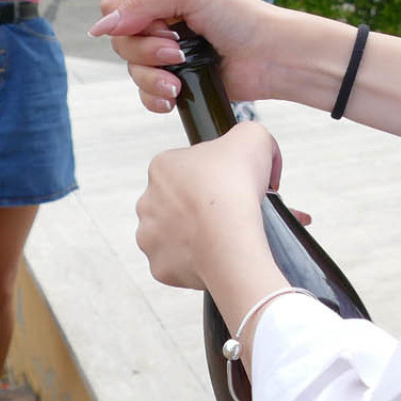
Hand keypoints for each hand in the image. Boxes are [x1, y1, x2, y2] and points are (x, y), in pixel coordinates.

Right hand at [89, 0, 273, 113]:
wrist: (270, 56)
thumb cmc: (239, 17)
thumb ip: (142, 1)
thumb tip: (101, 27)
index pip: (115, 3)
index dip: (124, 17)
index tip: (151, 24)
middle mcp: (160, 21)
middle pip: (119, 39)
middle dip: (144, 50)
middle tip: (175, 50)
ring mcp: (167, 52)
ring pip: (131, 68)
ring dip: (151, 76)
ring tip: (178, 77)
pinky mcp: (176, 80)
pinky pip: (145, 94)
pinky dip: (155, 97)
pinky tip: (174, 96)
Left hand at [136, 124, 277, 289]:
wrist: (231, 241)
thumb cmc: (237, 188)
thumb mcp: (253, 136)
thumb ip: (247, 133)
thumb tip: (249, 146)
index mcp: (162, 166)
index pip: (186, 168)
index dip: (212, 176)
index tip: (230, 186)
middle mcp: (147, 200)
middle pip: (176, 202)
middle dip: (199, 207)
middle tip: (229, 213)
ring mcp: (150, 236)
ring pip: (173, 234)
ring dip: (194, 235)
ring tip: (222, 237)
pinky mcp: (159, 266)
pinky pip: (177, 264)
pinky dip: (195, 263)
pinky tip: (214, 256)